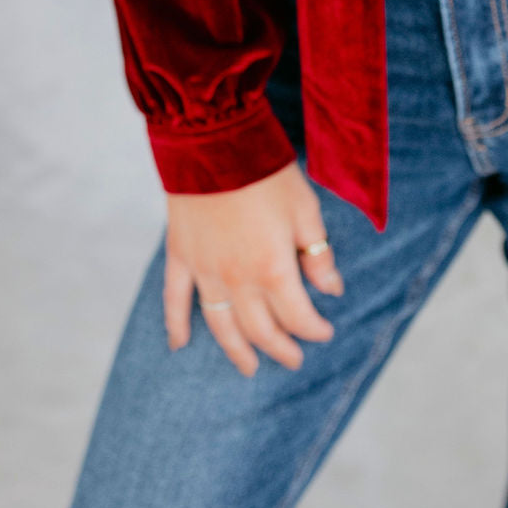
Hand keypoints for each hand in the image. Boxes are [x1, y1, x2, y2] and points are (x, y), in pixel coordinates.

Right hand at [163, 160, 344, 376]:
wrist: (213, 139)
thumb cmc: (265, 170)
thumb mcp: (305, 208)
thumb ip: (317, 253)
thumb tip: (332, 290)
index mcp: (273, 268)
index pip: (297, 316)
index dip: (314, 329)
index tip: (324, 332)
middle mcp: (237, 279)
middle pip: (260, 329)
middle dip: (281, 348)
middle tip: (294, 359)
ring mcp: (204, 271)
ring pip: (221, 325)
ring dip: (237, 351)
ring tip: (250, 367)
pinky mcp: (180, 256)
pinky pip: (175, 300)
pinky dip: (176, 325)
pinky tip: (180, 345)